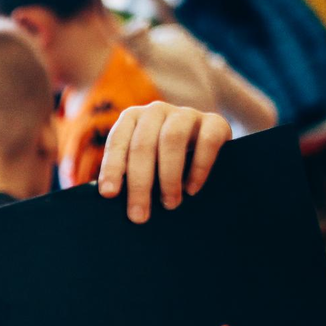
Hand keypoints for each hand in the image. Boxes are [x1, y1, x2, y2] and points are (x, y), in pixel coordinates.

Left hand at [98, 102, 231, 222]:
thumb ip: (127, 175)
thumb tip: (113, 200)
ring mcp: (186, 114)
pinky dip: (199, 168)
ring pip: (172, 139)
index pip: (117, 141)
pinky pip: (207, 141)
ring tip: (169, 204)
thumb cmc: (161, 162)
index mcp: (132, 118)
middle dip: (139, 183)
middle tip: (139, 215)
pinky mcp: (215, 122)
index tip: (109, 195)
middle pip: (143, 144)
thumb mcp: (142, 164)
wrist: (204, 150)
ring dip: (168, 176)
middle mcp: (156, 111)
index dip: (112, 167)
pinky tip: (192, 189)